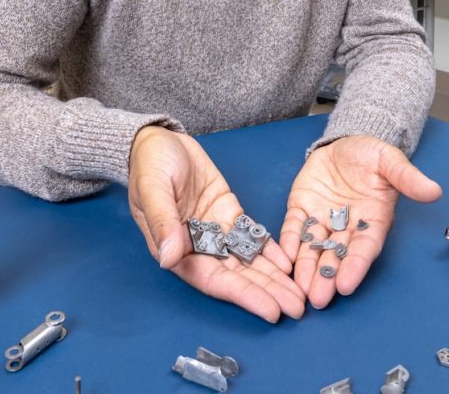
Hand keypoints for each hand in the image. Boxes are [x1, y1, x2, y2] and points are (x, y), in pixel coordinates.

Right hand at [127, 126, 303, 322]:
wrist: (158, 138)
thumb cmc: (149, 163)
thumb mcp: (152, 188)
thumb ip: (162, 222)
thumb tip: (169, 258)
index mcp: (174, 248)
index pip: (213, 280)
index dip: (243, 295)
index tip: (270, 309)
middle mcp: (197, 247)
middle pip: (236, 276)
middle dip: (267, 292)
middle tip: (297, 308)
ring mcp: (215, 232)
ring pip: (247, 261)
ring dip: (273, 279)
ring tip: (299, 296)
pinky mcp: (228, 214)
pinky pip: (251, 237)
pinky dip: (270, 250)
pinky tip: (289, 263)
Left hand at [279, 135, 441, 308]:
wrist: (345, 143)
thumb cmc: (371, 155)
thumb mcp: (390, 161)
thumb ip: (408, 178)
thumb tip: (434, 191)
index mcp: (372, 219)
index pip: (364, 247)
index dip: (355, 266)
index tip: (347, 285)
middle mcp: (346, 226)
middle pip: (337, 255)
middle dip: (327, 277)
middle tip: (318, 299)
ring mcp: (322, 219)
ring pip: (313, 247)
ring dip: (306, 268)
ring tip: (300, 289)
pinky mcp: (302, 208)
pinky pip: (294, 227)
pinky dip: (288, 241)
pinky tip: (283, 256)